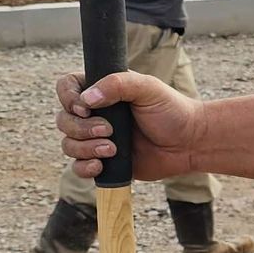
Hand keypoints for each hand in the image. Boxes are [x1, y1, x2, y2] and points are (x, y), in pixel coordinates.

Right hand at [56, 70, 201, 181]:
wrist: (190, 143)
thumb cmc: (172, 111)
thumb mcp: (147, 88)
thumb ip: (117, 84)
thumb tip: (87, 99)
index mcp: (101, 90)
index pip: (66, 87)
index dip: (68, 98)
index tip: (84, 107)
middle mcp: (95, 114)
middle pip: (63, 120)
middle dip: (81, 128)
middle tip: (108, 131)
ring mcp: (97, 139)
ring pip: (68, 144)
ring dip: (84, 148)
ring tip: (112, 149)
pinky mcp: (104, 162)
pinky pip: (78, 168)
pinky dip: (84, 168)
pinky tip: (101, 165)